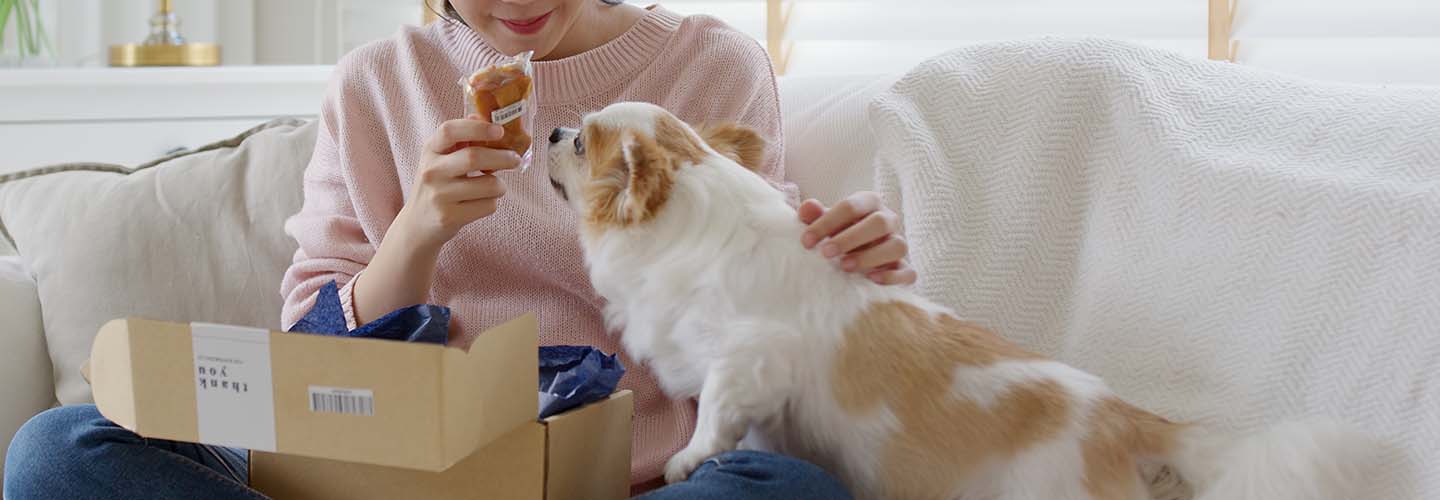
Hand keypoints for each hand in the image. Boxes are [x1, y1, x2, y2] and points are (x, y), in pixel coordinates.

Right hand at [395, 116, 521, 252]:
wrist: (416, 225)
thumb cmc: (437, 186)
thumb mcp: (440, 159)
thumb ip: (460, 139)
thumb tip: (483, 116)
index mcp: (430, 151)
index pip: (449, 130)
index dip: (477, 127)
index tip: (499, 130)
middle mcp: (431, 171)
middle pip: (474, 157)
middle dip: (503, 157)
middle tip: (515, 159)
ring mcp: (439, 195)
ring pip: (488, 185)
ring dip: (500, 185)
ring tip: (495, 186)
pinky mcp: (449, 217)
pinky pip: (488, 206)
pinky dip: (492, 203)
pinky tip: (482, 202)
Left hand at [799, 191, 916, 284]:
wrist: (858, 253)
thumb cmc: (840, 233)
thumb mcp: (826, 223)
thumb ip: (815, 215)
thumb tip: (807, 208)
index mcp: (869, 203)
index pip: (851, 206)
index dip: (827, 222)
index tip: (806, 241)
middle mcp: (888, 220)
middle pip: (879, 223)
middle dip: (851, 238)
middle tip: (826, 253)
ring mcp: (899, 243)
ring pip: (898, 246)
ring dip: (870, 257)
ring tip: (845, 267)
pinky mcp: (904, 268)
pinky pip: (909, 272)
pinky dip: (892, 277)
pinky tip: (871, 280)